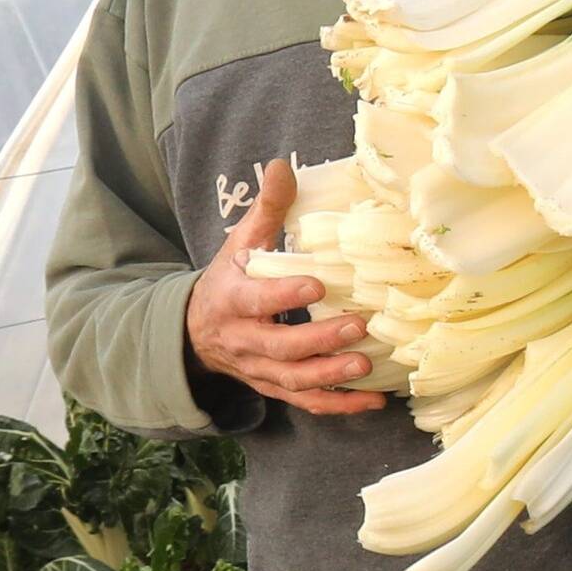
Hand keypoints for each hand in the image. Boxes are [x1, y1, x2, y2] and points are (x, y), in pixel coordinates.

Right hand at [186, 158, 386, 414]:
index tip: (316, 286)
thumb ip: (266, 210)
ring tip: (366, 365)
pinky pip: (307, 402)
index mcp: (232, 300)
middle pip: (281, 347)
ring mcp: (260, 369)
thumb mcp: (239, 243)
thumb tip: (282, 165)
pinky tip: (374, 400)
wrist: (197, 332)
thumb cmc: (228, 281)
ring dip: (331, 376)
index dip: (283, 296)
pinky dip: (340, 405)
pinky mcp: (275, 388)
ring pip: (294, 380)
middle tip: (358, 326)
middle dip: (319, 341)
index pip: (256, 300)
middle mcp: (244, 340)